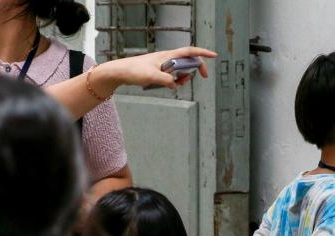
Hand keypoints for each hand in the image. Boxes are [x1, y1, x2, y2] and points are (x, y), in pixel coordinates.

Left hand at [97, 47, 216, 91]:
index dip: (203, 53)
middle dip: (197, 68)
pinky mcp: (160, 72)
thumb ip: (166, 80)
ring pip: (182, 70)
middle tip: (203, 77)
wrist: (121, 72)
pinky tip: (171, 85)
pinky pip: (174, 76)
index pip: (189, 52)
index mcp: (168, 56)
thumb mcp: (151, 76)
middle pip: (189, 61)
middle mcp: (168, 58)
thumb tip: (175, 84)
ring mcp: (164, 65)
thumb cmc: (134, 70)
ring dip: (185, 77)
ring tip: (179, 83)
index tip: (214, 56)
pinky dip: (177, 81)